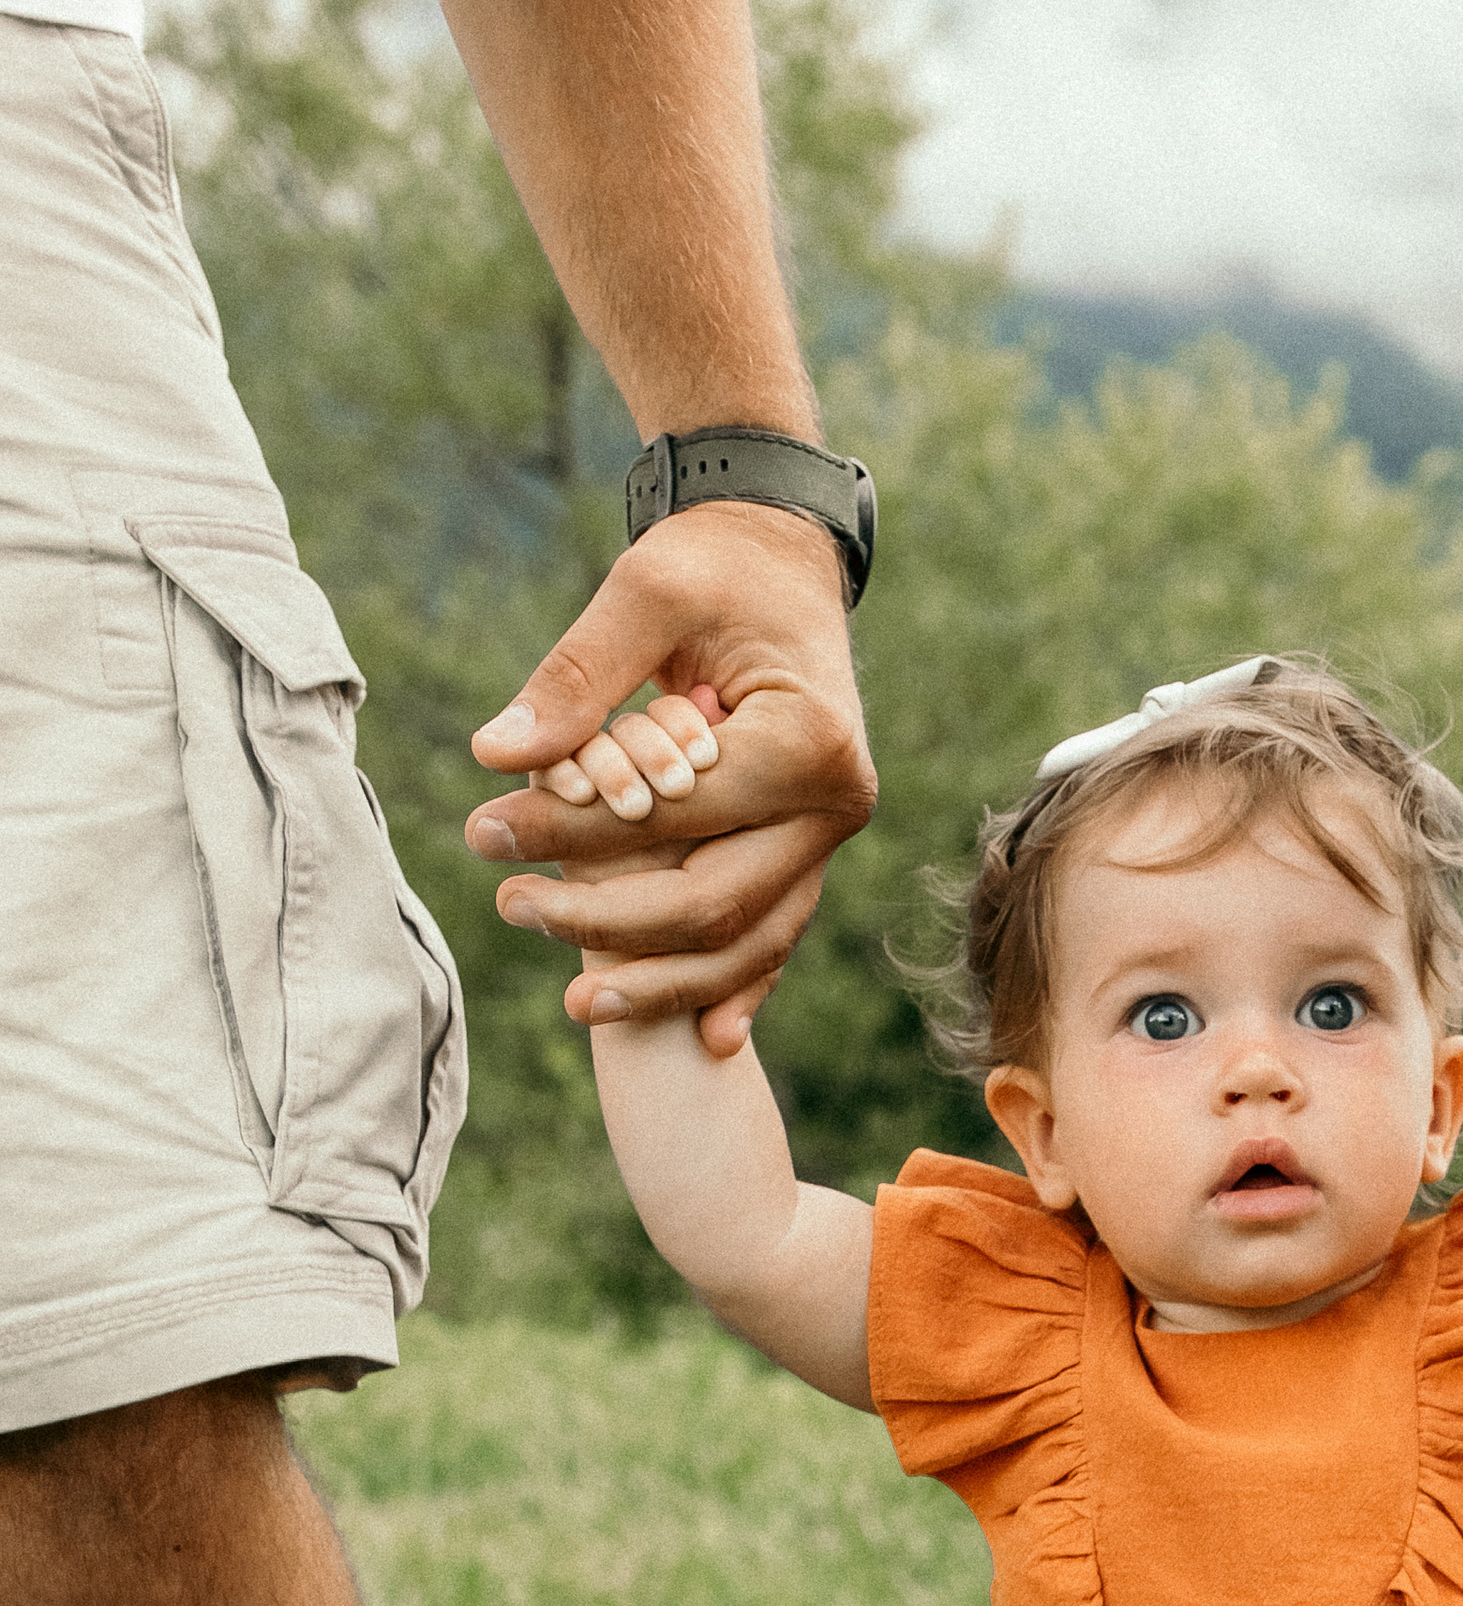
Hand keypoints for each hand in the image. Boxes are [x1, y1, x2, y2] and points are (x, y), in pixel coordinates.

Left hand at [463, 501, 877, 1056]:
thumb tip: (496, 757)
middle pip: (714, 903)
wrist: (785, 565)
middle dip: (608, 922)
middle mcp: (836, 807)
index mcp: (808, 744)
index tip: (483, 827)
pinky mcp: (808, 855)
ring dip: (663, 981)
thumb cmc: (716, 567)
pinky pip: (773, 937)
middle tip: (510, 908)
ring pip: (747, 942)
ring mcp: (828, 841)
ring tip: (576, 999)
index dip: (574, 834)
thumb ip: (576, 677)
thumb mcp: (646, 592)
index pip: (672, 816)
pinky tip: (702, 1040)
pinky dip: (737, 990)